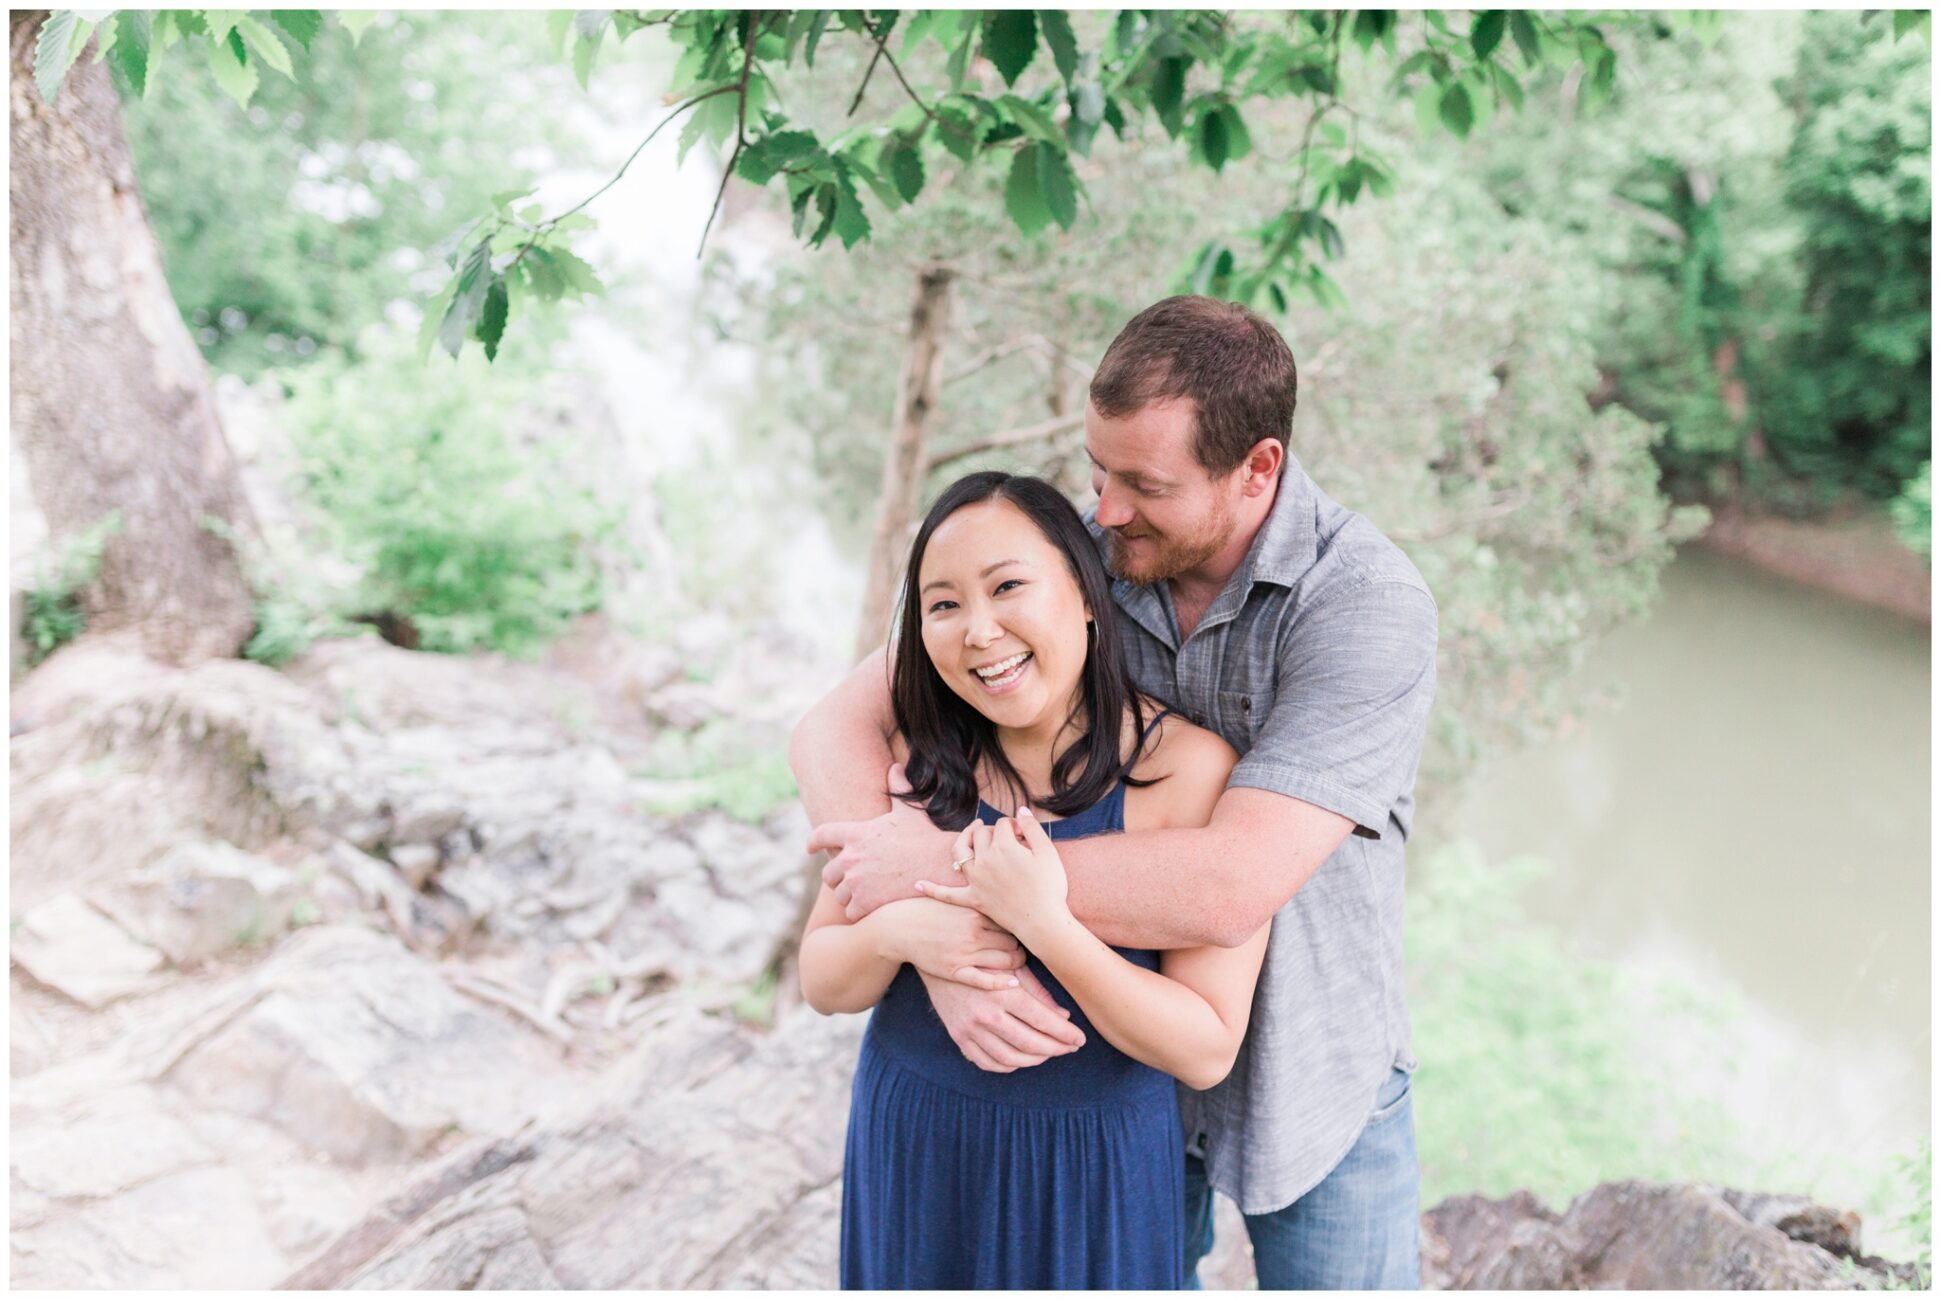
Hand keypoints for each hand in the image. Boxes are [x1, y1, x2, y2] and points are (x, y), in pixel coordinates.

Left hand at [806, 763, 955, 919]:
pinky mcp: (864, 904)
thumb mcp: (910, 812)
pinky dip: (859, 912)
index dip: (813, 842)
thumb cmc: (925, 838)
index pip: (822, 835)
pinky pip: (850, 912)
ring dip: (850, 897)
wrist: (941, 867)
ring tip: (868, 896)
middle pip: (828, 874)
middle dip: (839, 878)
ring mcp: (856, 882)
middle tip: (854, 881)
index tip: (809, 848)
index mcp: (856, 834)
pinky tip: (873, 909)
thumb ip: (898, 788)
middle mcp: (850, 858)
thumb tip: (895, 766)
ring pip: (839, 895)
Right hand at [868, 897, 1026, 990]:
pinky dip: (1002, 983)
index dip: (1019, 930)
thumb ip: (979, 903)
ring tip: (1016, 964)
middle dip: (1020, 948)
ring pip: (1005, 962)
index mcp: (975, 913)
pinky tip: (1013, 983)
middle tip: (1022, 951)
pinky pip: (985, 980)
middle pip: (1012, 943)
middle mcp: (973, 933)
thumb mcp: (956, 901)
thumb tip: (1003, 903)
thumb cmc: (929, 911)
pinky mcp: (954, 970)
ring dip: (1015, 964)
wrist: (899, 927)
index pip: (1010, 923)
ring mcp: (964, 953)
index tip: (1022, 933)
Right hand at [918, 966, 1085, 1071]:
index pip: (1043, 1021)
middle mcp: (985, 1013)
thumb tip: (1064, 1016)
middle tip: (1070, 1048)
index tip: (1080, 1039)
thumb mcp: (1012, 965)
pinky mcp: (958, 1037)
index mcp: (1003, 992)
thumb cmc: (983, 957)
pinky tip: (1021, 1058)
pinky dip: (1008, 1066)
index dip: (1066, 1034)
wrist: (939, 957)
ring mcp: (969, 1028)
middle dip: (1056, 1049)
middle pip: (1029, 1043)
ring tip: (1049, 1053)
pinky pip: (987, 1063)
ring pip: (1010, 1059)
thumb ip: (1038, 991)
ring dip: (1035, 1060)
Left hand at [921, 809, 1070, 946]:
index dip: (1015, 825)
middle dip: (993, 830)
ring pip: (960, 852)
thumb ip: (1033, 827)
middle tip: (1008, 837)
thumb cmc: (1049, 886)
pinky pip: (947, 894)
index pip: (1003, 824)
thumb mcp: (1047, 852)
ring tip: (971, 833)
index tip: (1024, 833)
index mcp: (1003, 846)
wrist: (1042, 922)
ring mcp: (976, 880)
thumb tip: (1021, 810)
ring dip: (963, 839)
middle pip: (981, 834)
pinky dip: (932, 889)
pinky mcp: (973, 899)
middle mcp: (984, 860)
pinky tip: (918, 884)